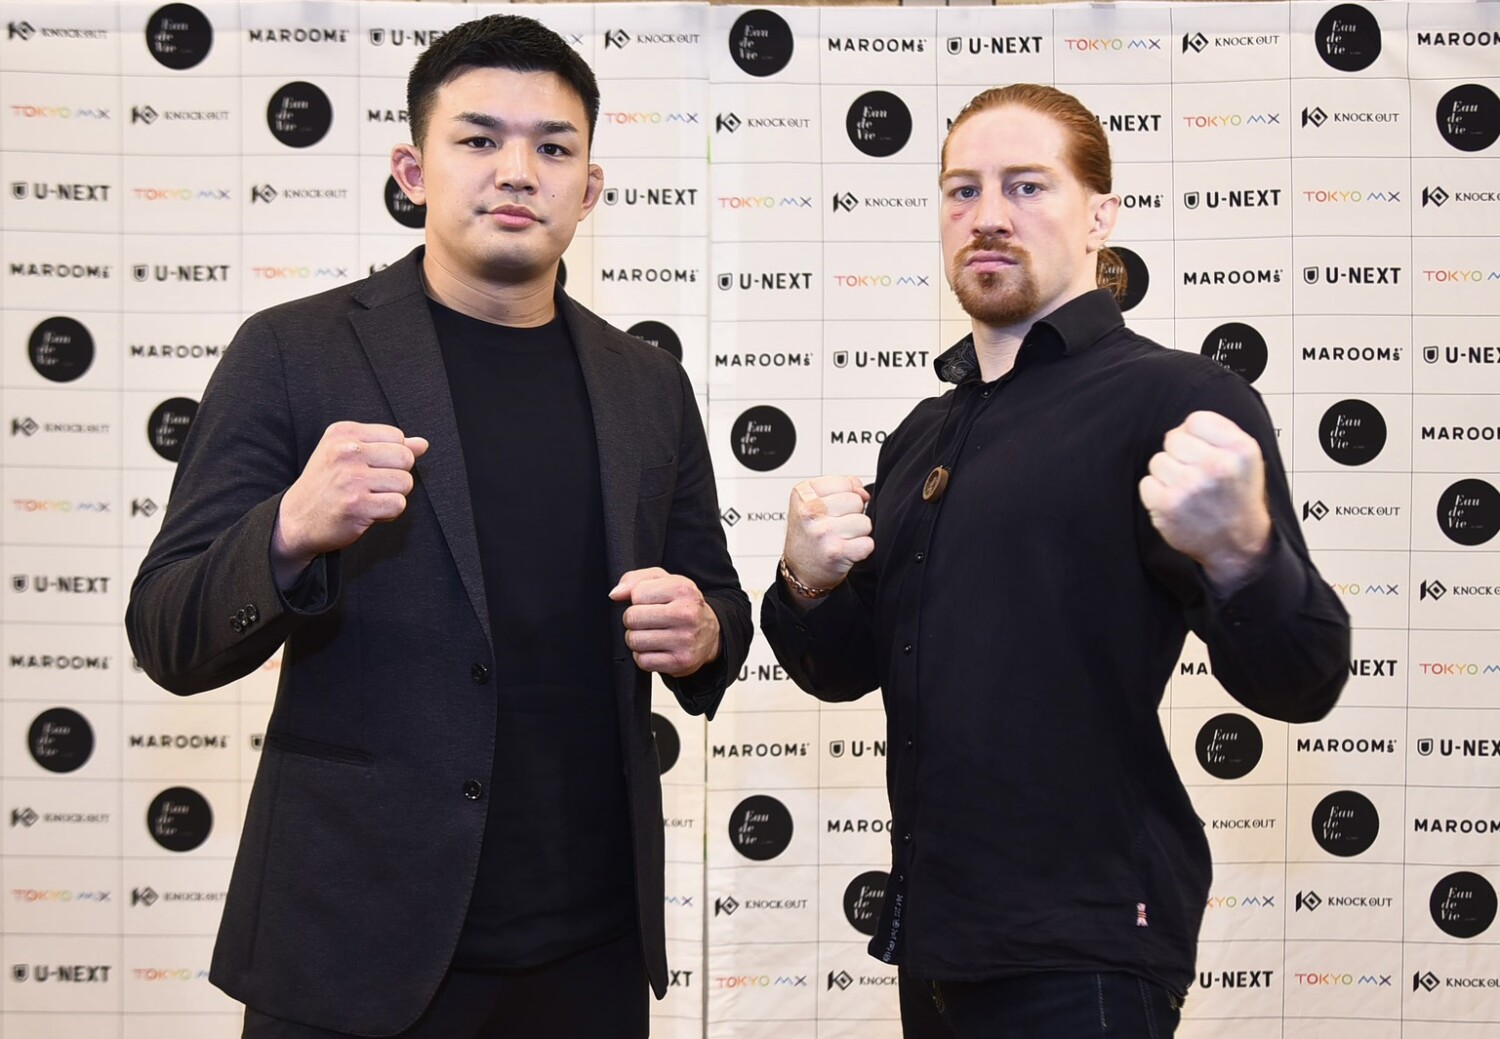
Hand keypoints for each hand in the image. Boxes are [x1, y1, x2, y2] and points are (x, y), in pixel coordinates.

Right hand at [273, 422, 428, 586]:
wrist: (296, 519)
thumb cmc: (327, 485)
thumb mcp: (349, 454)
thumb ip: (386, 446)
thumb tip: (422, 444)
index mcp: (344, 433)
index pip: (397, 437)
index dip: (392, 457)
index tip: (369, 468)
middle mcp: (346, 452)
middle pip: (406, 458)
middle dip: (397, 476)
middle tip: (372, 486)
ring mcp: (351, 478)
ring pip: (405, 483)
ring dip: (392, 496)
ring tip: (368, 499)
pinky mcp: (357, 505)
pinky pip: (398, 505)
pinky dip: (388, 513)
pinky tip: (367, 512)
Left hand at [610, 568, 720, 676]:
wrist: (710, 633)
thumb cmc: (682, 605)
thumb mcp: (664, 582)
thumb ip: (636, 580)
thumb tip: (615, 594)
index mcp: (682, 589)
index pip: (637, 593)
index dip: (636, 599)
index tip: (648, 603)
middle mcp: (686, 614)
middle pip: (632, 618)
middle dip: (633, 620)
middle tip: (646, 621)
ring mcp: (685, 640)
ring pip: (634, 640)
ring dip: (637, 639)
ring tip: (650, 634)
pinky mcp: (680, 662)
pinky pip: (642, 661)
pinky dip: (644, 656)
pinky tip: (656, 649)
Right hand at [781, 475, 874, 600]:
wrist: (800, 569)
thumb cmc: (808, 535)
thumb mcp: (813, 502)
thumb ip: (840, 487)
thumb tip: (863, 493)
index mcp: (803, 494)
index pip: (845, 483)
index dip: (846, 495)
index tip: (833, 508)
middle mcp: (809, 512)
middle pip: (856, 501)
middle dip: (853, 514)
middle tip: (836, 526)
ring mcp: (822, 532)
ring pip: (864, 522)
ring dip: (858, 533)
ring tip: (840, 538)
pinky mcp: (836, 552)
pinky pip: (868, 543)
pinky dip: (862, 549)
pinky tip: (846, 550)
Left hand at [1139, 410, 1271, 592]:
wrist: (1237, 545)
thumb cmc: (1237, 499)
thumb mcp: (1246, 459)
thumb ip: (1220, 433)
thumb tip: (1185, 423)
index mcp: (1239, 449)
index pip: (1195, 420)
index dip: (1193, 435)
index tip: (1201, 451)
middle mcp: (1216, 465)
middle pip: (1172, 439)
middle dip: (1179, 455)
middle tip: (1195, 475)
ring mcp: (1190, 485)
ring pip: (1157, 461)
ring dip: (1167, 475)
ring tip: (1187, 491)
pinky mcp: (1168, 505)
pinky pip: (1147, 483)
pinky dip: (1157, 493)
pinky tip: (1176, 504)